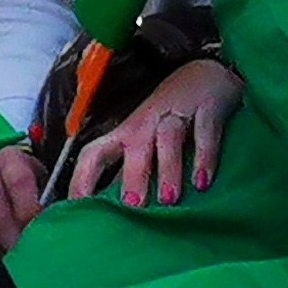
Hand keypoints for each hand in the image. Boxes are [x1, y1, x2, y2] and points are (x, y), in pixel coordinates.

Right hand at [0, 146, 45, 265]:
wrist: (8, 194)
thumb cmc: (33, 192)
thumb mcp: (49, 189)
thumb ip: (53, 202)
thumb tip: (60, 220)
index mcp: (11, 156)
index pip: (18, 179)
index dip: (28, 210)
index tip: (36, 232)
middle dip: (9, 234)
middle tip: (22, 253)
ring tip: (10, 259)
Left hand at [67, 59, 244, 209]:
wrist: (206, 73)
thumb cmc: (169, 116)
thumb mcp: (146, 142)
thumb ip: (132, 173)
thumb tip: (112, 214)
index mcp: (126, 134)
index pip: (95, 154)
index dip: (82, 179)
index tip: (79, 209)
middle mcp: (147, 123)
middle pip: (134, 145)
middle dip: (133, 175)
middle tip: (132, 205)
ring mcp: (178, 113)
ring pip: (168, 137)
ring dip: (168, 168)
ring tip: (168, 199)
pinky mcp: (208, 107)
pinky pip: (205, 132)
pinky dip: (204, 156)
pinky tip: (203, 181)